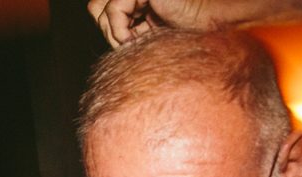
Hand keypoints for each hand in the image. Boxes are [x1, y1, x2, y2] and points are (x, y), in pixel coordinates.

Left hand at [88, 0, 212, 46]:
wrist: (206, 27)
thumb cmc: (178, 33)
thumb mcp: (140, 33)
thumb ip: (120, 27)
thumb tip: (101, 27)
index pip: (98, 9)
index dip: (107, 30)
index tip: (127, 44)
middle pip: (95, 7)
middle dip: (107, 31)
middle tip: (129, 43)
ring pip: (102, 10)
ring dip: (114, 33)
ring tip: (133, 42)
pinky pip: (114, 11)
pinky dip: (120, 30)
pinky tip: (135, 39)